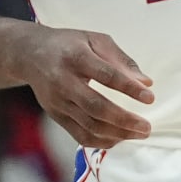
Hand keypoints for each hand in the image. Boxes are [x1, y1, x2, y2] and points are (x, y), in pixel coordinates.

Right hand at [15, 26, 155, 148]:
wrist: (30, 55)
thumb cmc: (70, 45)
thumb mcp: (96, 40)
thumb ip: (121, 61)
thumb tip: (146, 83)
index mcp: (76, 57)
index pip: (106, 75)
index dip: (129, 88)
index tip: (150, 97)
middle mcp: (63, 81)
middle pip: (96, 107)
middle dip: (124, 120)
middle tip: (146, 127)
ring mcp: (57, 101)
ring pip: (89, 125)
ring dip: (117, 134)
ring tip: (139, 133)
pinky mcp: (55, 115)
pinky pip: (79, 135)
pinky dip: (101, 141)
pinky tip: (119, 138)